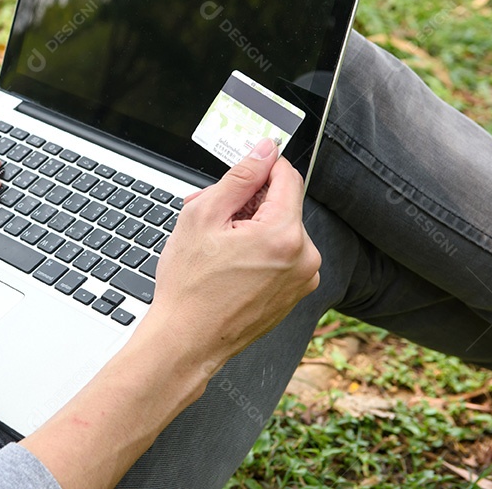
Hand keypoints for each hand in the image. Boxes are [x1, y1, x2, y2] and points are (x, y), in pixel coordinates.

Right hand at [20, 139, 320, 488]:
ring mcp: (303, 278)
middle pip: (281, 204)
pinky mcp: (295, 293)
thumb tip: (263, 150)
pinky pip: (281, 256)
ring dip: (250, 227)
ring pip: (280, 230)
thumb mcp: (203, 216)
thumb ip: (239, 177)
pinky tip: (228, 263)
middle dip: (247, 203)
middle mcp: (304, 256)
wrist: (187, 341)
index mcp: (284, 234)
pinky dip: (258, 251)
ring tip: (214, 245)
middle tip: (210, 216)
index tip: (239, 173)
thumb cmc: (189, 287)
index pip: (286, 177)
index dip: (259, 168)